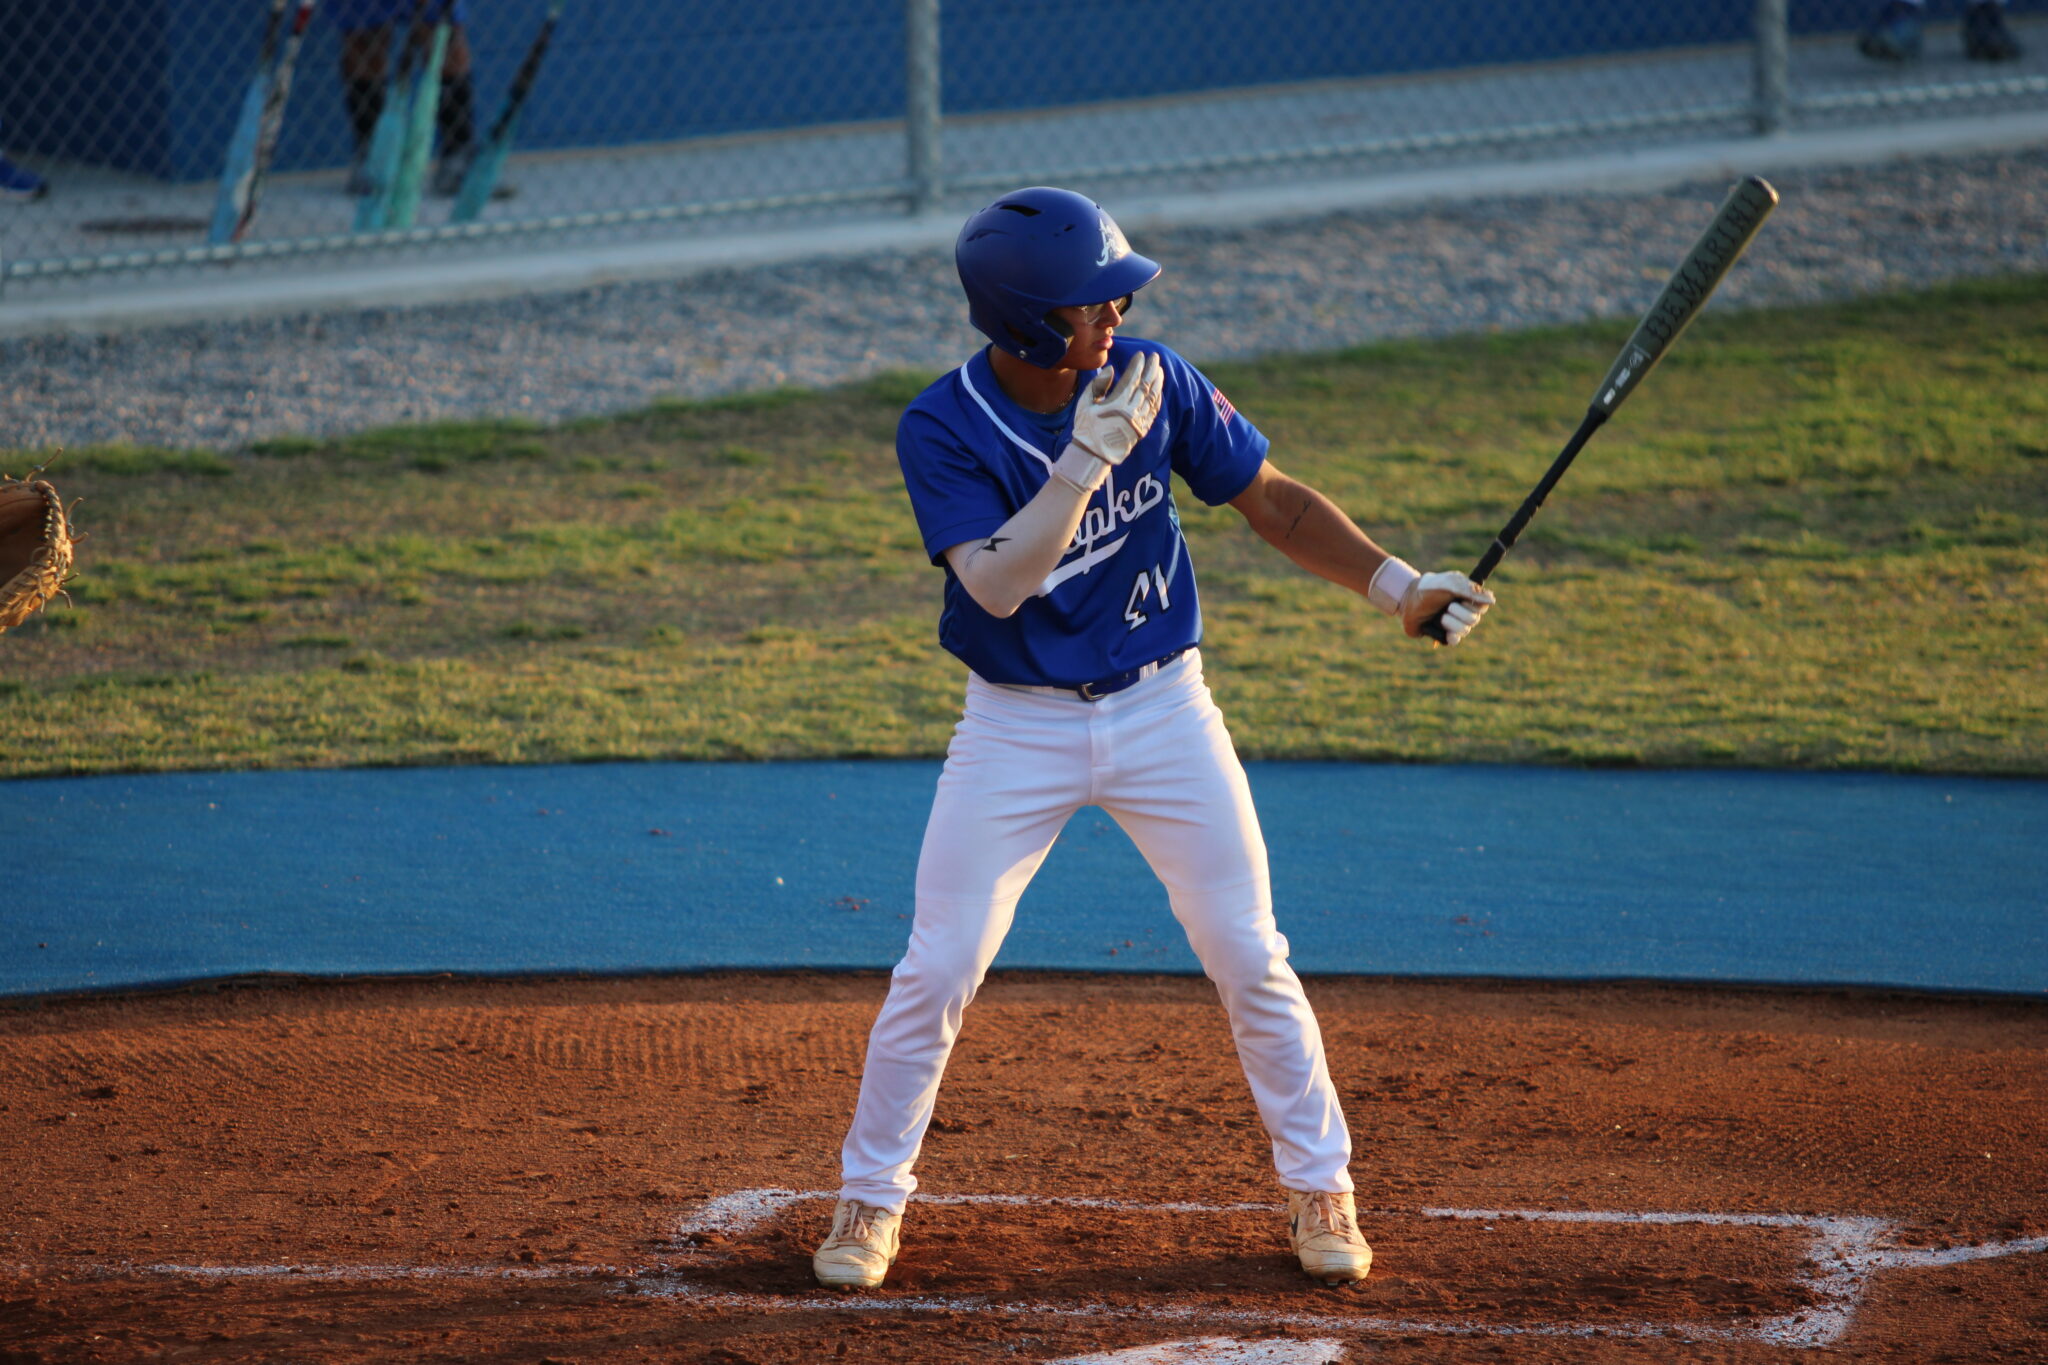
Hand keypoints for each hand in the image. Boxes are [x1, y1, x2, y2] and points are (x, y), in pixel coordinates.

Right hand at [1067, 351, 1162, 467]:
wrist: (1092, 456)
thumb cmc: (1085, 428)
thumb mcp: (1085, 404)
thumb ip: (1097, 385)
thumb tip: (1111, 369)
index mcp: (1116, 404)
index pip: (1132, 379)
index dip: (1137, 365)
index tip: (1140, 355)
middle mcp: (1130, 412)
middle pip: (1145, 386)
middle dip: (1151, 369)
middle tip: (1155, 356)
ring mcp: (1138, 422)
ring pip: (1153, 397)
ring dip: (1157, 382)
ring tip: (1160, 369)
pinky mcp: (1142, 430)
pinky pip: (1153, 411)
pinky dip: (1157, 398)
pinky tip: (1158, 390)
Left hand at [1400, 570, 1494, 645]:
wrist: (1407, 599)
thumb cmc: (1430, 588)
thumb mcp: (1451, 584)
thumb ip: (1471, 591)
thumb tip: (1493, 600)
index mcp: (1467, 597)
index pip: (1483, 606)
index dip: (1474, 605)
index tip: (1463, 599)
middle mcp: (1462, 611)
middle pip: (1474, 620)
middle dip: (1460, 613)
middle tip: (1447, 606)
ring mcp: (1453, 623)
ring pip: (1465, 630)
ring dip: (1451, 623)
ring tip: (1440, 616)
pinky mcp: (1442, 634)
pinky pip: (1454, 641)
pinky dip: (1452, 637)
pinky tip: (1448, 634)